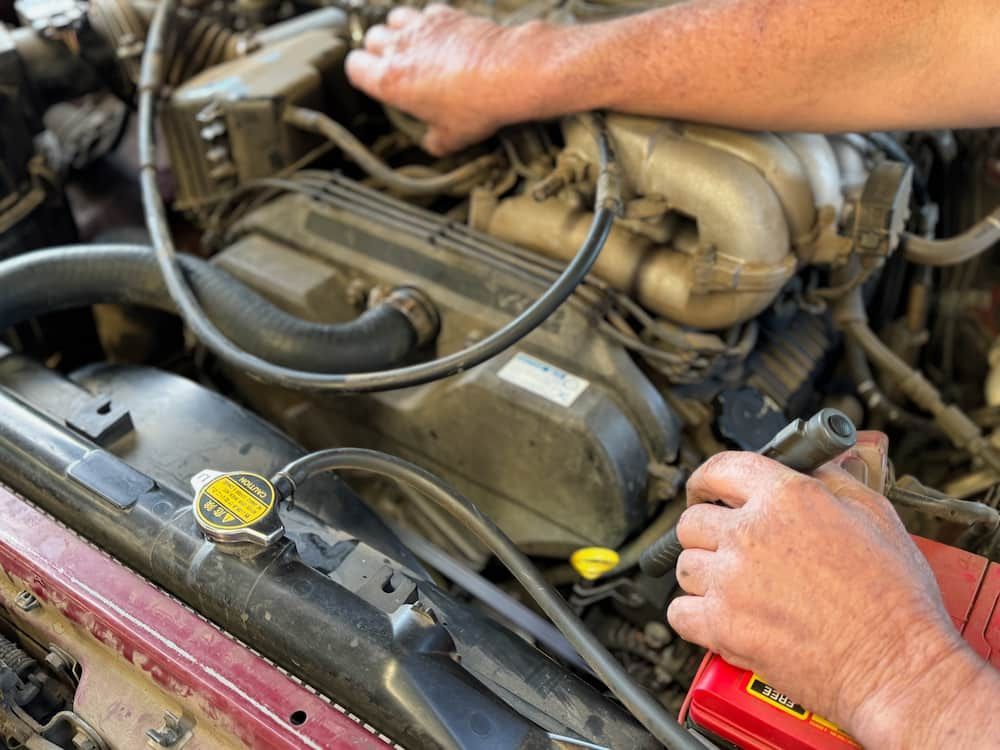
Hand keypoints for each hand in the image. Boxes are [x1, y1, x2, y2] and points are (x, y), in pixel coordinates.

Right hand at [346, 6, 549, 154]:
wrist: (509, 73)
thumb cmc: (478, 103)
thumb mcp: (451, 138)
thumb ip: (434, 140)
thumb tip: (434, 143)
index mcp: (390, 80)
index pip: (354, 67)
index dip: (361, 75)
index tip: (372, 82)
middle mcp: (400, 48)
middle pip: (372, 39)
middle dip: (379, 52)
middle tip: (395, 67)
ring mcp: (422, 26)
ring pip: (394, 19)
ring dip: (399, 32)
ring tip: (414, 50)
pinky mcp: (445, 14)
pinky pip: (425, 12)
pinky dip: (428, 24)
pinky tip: (441, 39)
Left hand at [667, 451, 995, 747]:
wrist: (897, 668)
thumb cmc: (895, 599)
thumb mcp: (876, 516)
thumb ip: (834, 480)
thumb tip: (813, 462)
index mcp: (786, 498)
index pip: (722, 468)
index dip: (708, 479)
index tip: (706, 490)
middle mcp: (751, 533)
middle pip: (693, 520)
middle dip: (709, 534)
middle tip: (731, 550)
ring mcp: (731, 580)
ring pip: (686, 566)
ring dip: (706, 577)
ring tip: (739, 590)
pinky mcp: (721, 625)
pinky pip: (679, 612)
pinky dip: (695, 617)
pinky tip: (722, 618)